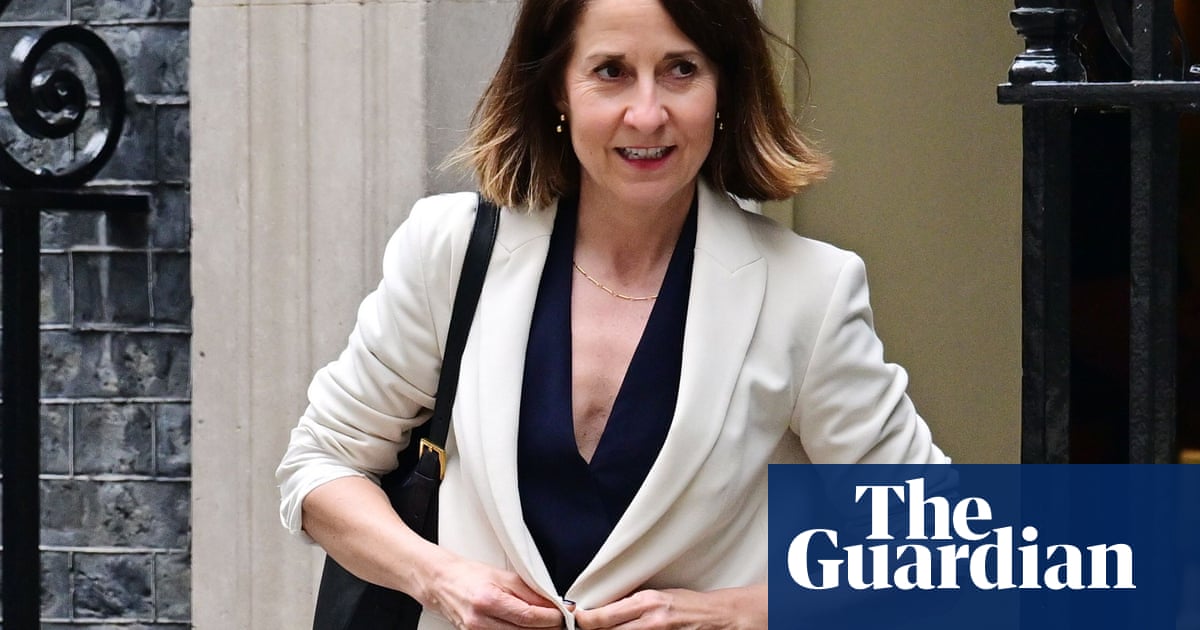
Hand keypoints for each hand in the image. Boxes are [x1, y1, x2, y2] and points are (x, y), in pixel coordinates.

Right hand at [418, 552, 564, 629]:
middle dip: (547, 627)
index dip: (551, 617)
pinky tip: (526, 628)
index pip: (528, 616)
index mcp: (488, 600)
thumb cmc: (469, 575)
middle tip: (560, 621)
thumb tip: (552, 602)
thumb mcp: (503, 575)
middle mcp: (480, 621)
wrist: (442, 583)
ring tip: (545, 623)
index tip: (563, 614)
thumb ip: (529, 590)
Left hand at [573, 585, 765, 629]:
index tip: (575, 621)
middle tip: (584, 629)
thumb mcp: (658, 596)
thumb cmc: (688, 604)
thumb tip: (604, 609)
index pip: (603, 616)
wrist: (718, 616)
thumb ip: (631, 604)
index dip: (583, 621)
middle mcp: (650, 621)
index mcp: (646, 603)